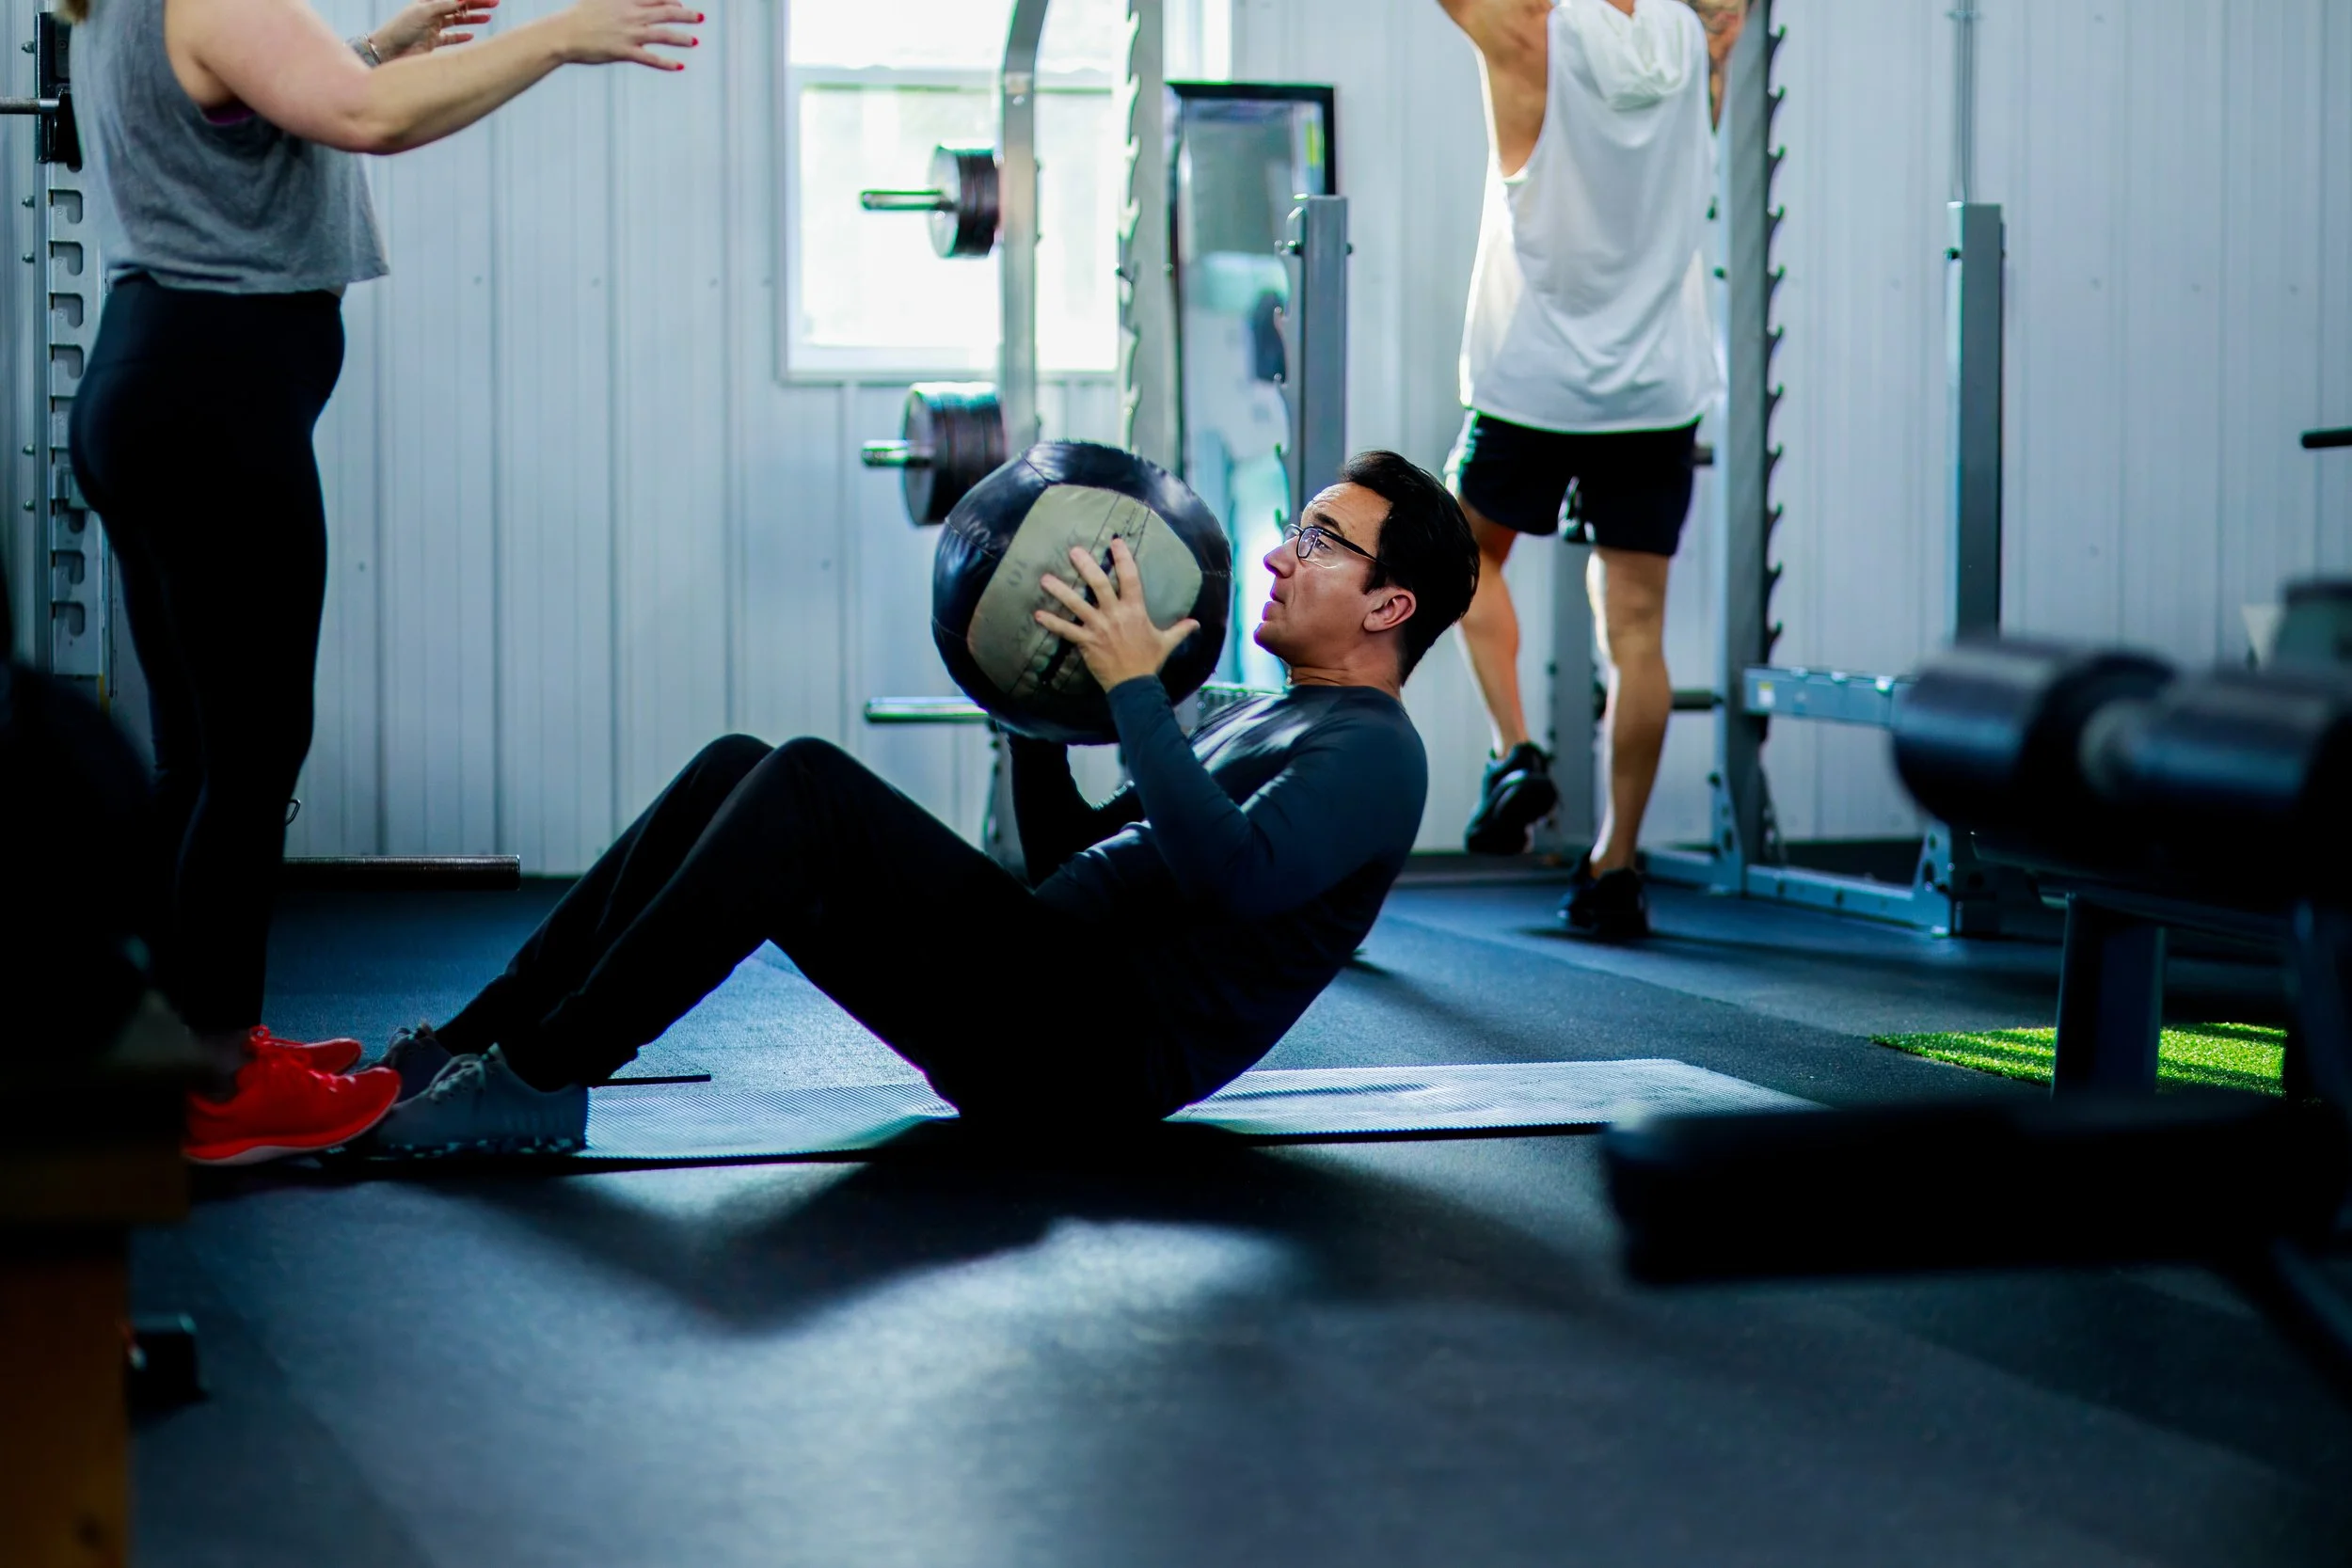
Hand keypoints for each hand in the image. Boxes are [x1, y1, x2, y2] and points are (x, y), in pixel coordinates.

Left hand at [371, 0, 497, 60]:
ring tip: (487, 18)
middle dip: (476, 4)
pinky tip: (471, 35)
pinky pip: (451, 38)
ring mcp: (433, 27)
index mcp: (429, 2)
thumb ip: (444, 5)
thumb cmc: (401, 29)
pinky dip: (461, 36)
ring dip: (472, 18)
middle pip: (458, 6)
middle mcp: (432, 13)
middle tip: (494, 3)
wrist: (388, 52)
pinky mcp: (433, 42)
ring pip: (457, 20)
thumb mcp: (424, 13)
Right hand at [556, 0, 702, 69]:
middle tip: (699, 18)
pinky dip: (666, 62)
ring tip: (694, 41)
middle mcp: (631, 14)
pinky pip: (650, 58)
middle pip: (665, 12)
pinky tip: (679, 65)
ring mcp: (629, 34)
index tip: (680, 3)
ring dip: (681, 37)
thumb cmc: (579, 15)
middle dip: (685, 15)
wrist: (563, 33)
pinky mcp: (624, 51)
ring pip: (662, 34)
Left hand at [1033, 537, 1200, 692]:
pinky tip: (1038, 614)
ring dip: (1060, 591)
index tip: (1115, 541)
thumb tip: (1196, 623)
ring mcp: (1098, 627)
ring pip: (1076, 604)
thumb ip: (1180, 629)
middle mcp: (1115, 614)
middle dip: (1085, 566)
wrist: (1135, 685)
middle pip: (1098, 585)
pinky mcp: (1086, 642)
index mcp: (1135, 610)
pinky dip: (1052, 623)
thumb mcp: (1167, 642)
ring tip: (1045, 579)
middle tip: (1073, 551)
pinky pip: (1066, 630)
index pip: (1130, 578)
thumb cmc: (1149, 661)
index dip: (1123, 558)